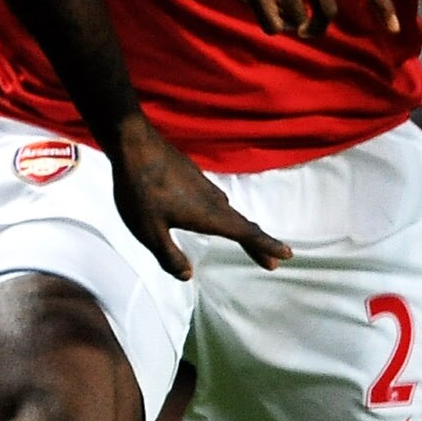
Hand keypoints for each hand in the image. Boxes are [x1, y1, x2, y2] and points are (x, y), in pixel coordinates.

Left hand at [109, 116, 289, 279]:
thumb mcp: (148, 231)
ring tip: (250, 241)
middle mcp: (212, 200)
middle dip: (258, 243)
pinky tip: (217, 216)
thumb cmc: (139, 190)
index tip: (287, 254)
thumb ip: (168, 256)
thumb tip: (187, 276)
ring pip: (229, 212)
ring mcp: (204, 186)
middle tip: (274, 260)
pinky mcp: (193, 177)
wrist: (134, 144)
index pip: (245, 234)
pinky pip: (216, 200)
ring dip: (242, 228)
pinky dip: (225, 214)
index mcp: (207, 215)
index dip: (265, 245)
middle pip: (242, 225)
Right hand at [242, 0, 397, 39]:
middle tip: (309, 28)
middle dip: (318, 26)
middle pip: (328, 11)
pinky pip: (273, 24)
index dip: (383, 3)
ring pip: (299, 20)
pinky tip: (268, 13)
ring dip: (293, 26)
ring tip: (284, 16)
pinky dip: (273, 25)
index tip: (394, 29)